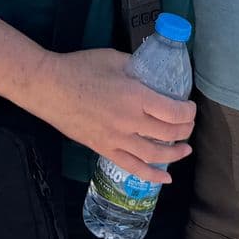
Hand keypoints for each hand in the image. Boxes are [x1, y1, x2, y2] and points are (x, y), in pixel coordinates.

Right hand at [26, 48, 194, 184]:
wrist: (48, 87)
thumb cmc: (79, 68)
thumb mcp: (113, 58)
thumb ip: (136, 67)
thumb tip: (152, 72)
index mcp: (135, 96)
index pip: (174, 112)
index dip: (188, 112)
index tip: (190, 107)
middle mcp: (130, 122)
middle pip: (169, 133)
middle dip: (185, 130)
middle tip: (188, 124)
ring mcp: (117, 140)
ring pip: (155, 155)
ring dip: (175, 154)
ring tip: (185, 150)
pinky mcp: (104, 149)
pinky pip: (132, 168)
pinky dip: (151, 176)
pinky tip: (165, 179)